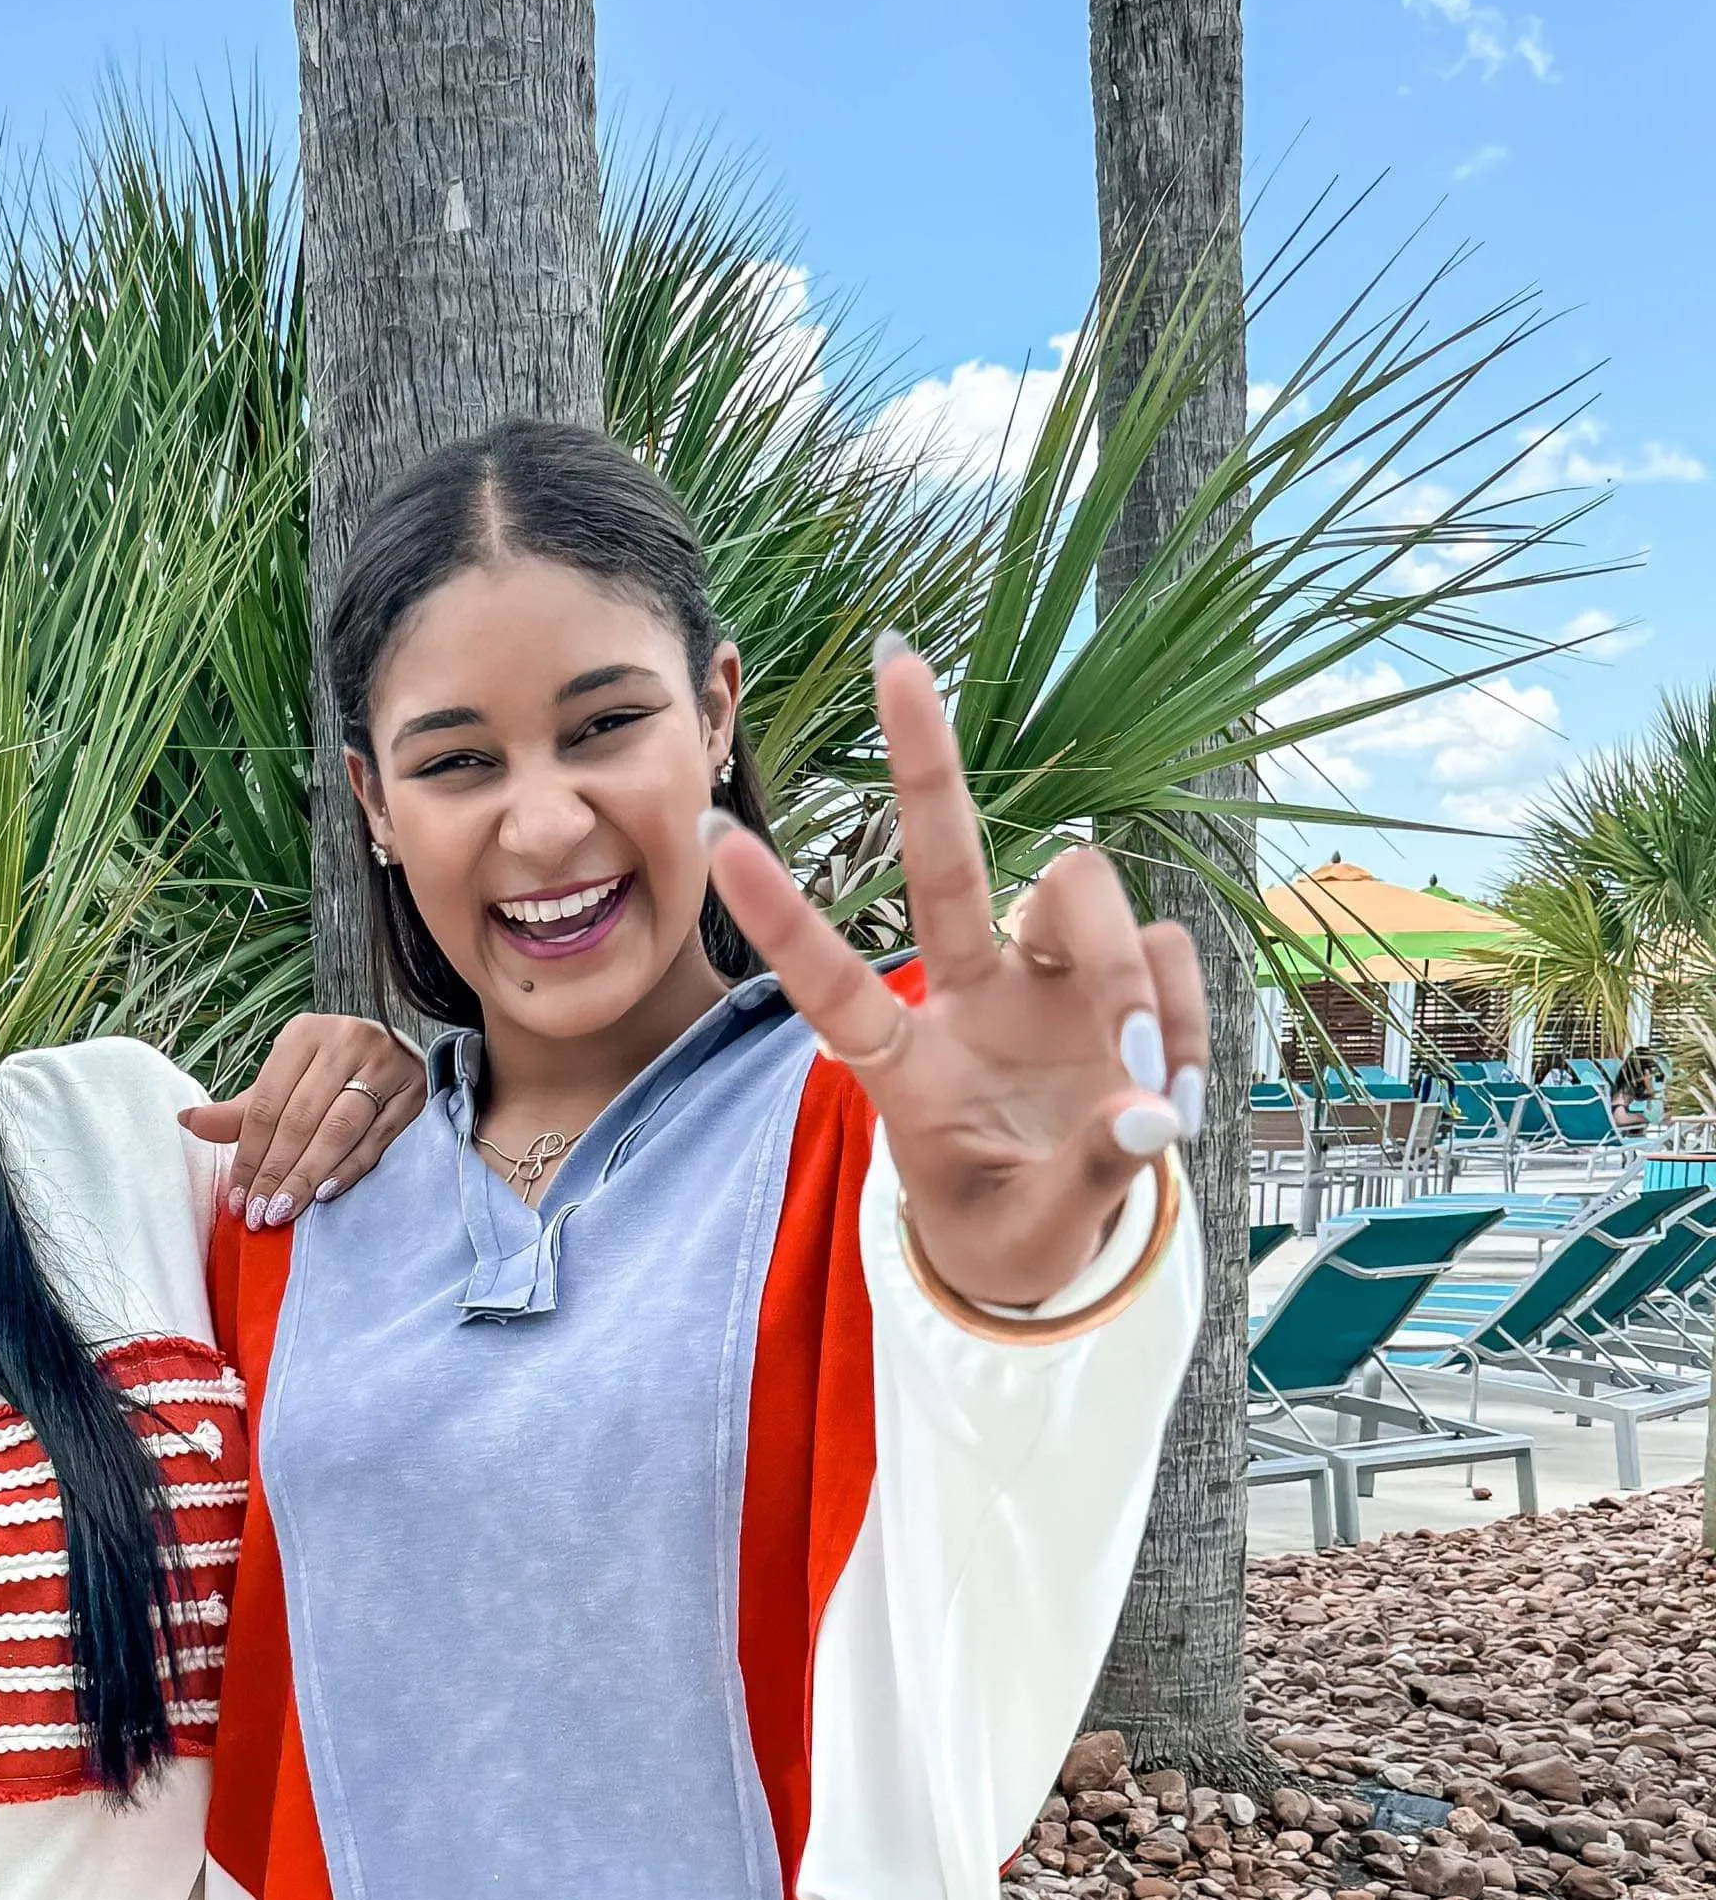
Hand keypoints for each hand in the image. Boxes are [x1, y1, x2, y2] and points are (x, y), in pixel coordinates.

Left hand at [180, 1014, 423, 1228]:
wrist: (399, 1054)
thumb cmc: (331, 1073)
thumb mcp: (285, 1083)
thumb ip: (242, 1111)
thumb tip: (188, 1123)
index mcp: (304, 1034)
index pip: (266, 1104)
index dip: (248, 1156)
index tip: (238, 1200)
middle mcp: (345, 1041)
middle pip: (299, 1119)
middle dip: (274, 1173)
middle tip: (259, 1215)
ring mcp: (384, 1065)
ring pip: (337, 1130)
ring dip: (306, 1176)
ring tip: (283, 1211)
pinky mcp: (412, 1092)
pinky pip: (375, 1139)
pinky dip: (348, 1169)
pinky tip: (325, 1195)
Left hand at [700, 642, 1205, 1312]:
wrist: (1061, 1243)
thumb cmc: (1012, 1236)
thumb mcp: (1037, 1236)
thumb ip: (1089, 1175)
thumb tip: (1151, 1116)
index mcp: (910, 1071)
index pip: (836, 986)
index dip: (783, 917)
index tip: (717, 836)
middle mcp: (968, 1000)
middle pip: (945, 862)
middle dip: (925, 761)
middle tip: (896, 656)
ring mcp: (1043, 982)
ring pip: (1082, 892)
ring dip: (1130, 983)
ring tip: (1148, 1099)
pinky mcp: (1114, 979)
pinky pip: (1162, 950)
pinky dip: (1182, 1019)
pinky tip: (1172, 1100)